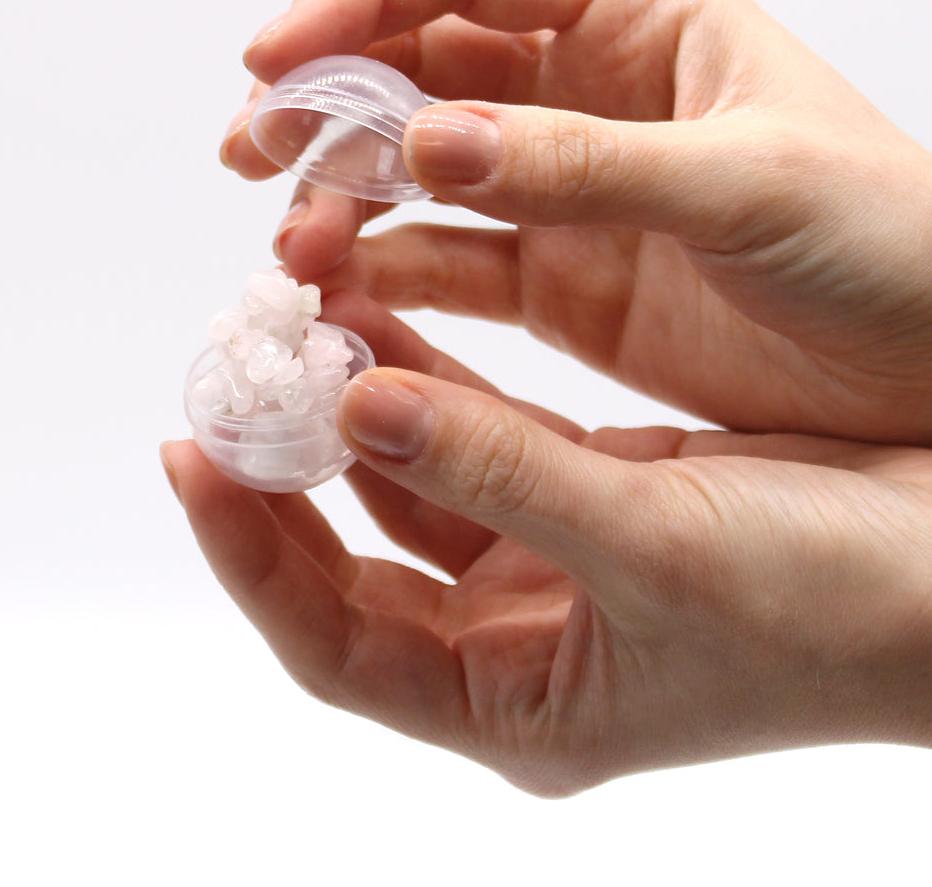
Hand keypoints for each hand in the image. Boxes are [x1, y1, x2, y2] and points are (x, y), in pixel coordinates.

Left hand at [163, 296, 931, 795]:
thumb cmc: (834, 605)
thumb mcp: (655, 547)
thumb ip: (500, 473)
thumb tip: (361, 406)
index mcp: (519, 703)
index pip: (336, 643)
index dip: (253, 556)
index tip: (193, 459)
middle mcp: (520, 643)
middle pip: (355, 567)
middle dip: (286, 482)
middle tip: (229, 389)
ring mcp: (549, 568)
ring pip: (412, 489)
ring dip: (355, 414)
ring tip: (300, 331)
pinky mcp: (587, 500)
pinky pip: (476, 441)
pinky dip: (429, 386)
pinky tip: (390, 324)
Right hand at [222, 0, 931, 444]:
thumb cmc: (886, 244)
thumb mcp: (747, 182)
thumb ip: (587, 164)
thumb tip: (430, 145)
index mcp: (640, 23)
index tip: (276, 58)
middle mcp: (586, 95)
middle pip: (420, 68)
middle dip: (329, 103)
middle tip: (254, 154)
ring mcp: (565, 192)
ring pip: (423, 173)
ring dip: (348, 199)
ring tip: (295, 251)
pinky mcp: (564, 283)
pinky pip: (456, 264)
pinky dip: (395, 275)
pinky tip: (350, 297)